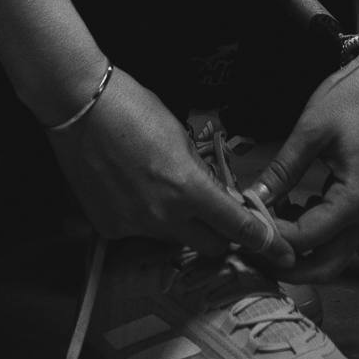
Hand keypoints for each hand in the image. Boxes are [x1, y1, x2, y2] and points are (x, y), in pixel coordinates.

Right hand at [48, 66, 296, 269]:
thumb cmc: (132, 107)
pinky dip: (145, 219)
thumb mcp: (180, 135)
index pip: (237, 226)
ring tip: (162, 190)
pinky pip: (140, 234)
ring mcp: (133, 226)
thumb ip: (200, 172)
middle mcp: (163, 216)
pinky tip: (134, 191)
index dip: (263, 241)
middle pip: (210, 246)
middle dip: (220, 234)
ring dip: (180, 225)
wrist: (78, 106)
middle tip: (218, 215)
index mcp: (188, 188)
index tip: (280, 252)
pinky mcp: (109, 228)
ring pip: (173, 240)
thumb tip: (214, 194)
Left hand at [250, 55, 358, 281]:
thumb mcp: (311, 131)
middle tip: (251, 250)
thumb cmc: (353, 99)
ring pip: (331, 253)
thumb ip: (282, 170)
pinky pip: (334, 233)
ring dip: (298, 252)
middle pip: (325, 265)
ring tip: (264, 229)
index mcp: (355, 199)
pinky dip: (309, 234)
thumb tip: (253, 197)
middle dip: (287, 265)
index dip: (271, 237)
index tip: (242, 226)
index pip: (306, 238)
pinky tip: (287, 209)